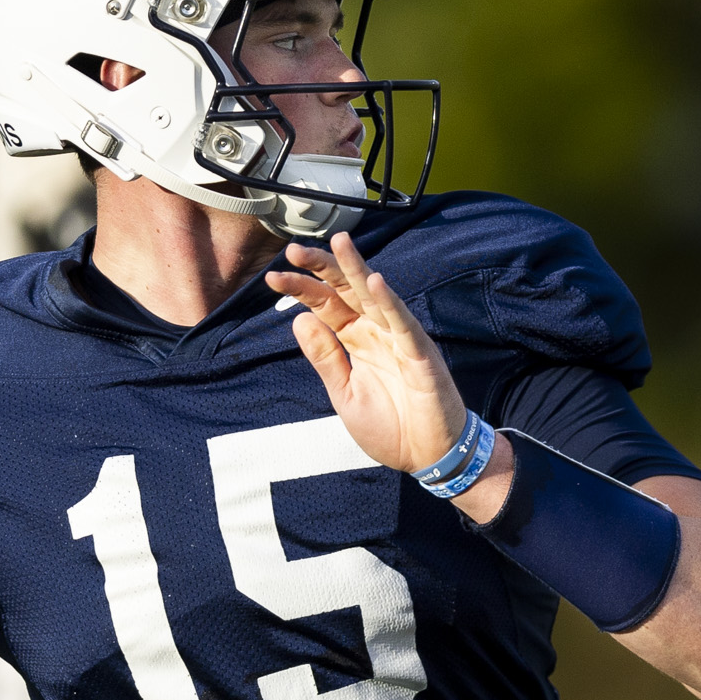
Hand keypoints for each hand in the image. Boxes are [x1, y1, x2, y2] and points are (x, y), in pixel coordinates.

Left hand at [265, 232, 466, 474]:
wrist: (428, 457)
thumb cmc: (392, 426)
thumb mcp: (345, 393)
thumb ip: (325, 358)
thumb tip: (299, 320)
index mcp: (357, 340)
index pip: (326, 305)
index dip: (301, 290)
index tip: (272, 278)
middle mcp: (377, 332)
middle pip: (346, 291)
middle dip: (322, 268)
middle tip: (293, 250)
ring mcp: (400, 340)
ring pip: (376, 296)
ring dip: (357, 269)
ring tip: (339, 242)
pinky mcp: (421, 355)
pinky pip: (404, 324)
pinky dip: (390, 303)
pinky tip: (375, 282)